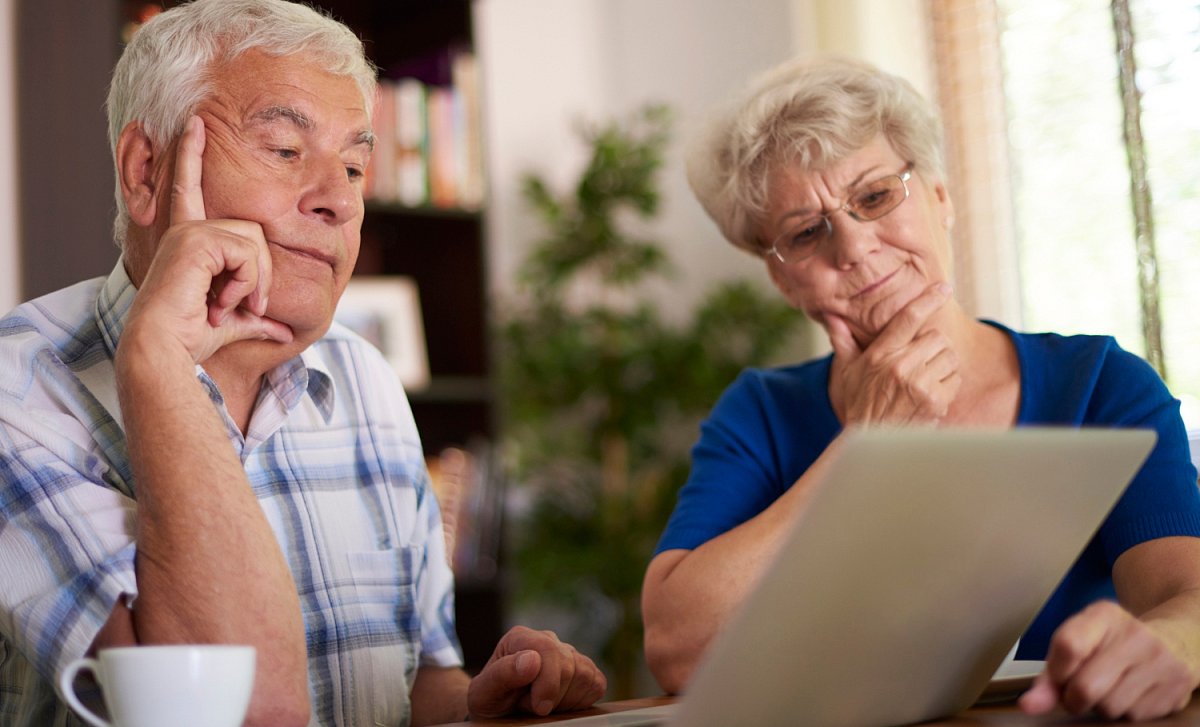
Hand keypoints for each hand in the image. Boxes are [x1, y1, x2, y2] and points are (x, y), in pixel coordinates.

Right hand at [124, 115, 291, 363]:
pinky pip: (247, 253)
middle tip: (250, 307)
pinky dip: (246, 282)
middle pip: (255, 232)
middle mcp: (187, 228)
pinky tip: (223, 300)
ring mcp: (190, 231)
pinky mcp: (195, 240)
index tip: (194, 122)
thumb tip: (284, 331)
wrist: (164, 348)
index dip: (190, 154)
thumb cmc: (190, 338)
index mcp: (190, 239)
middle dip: (261, 274)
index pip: (191, 189)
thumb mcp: (233, 322)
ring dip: (254, 283)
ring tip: (230, 306)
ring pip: (255, 244)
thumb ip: (257, 318)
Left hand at [466, 626, 606, 717]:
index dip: (548, 683)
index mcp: (521, 638)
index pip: (548, 651)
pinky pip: (597, 684)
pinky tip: (559, 703)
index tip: (538, 707)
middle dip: (552, 695)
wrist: (501, 709)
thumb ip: (501, 674)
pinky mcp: (585, 670)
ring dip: (565, 700)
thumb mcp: (483, 692)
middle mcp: (548, 639)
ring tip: (542, 702)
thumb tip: (532, 659)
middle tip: (531, 706)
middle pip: (569, 665)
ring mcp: (568, 653)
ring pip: (585, 675)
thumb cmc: (490, 700)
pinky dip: (581, 700)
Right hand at [827, 282, 959, 425]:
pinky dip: (948, 386)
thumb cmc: (860, 404)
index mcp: (879, 354)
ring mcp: (918, 383)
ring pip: (949, 357)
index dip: (927, 300)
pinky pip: (954, 380)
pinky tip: (931, 396)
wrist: (871, 441)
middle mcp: (899, 365)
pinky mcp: (934, 400)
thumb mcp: (847, 371)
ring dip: (943, 366)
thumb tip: (831, 316)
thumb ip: (843, 341)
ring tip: (926, 380)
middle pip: (937, 338)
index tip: (943, 288)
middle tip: (923, 360)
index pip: (907, 318)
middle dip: (934, 347)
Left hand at [1019, 600, 1197, 720]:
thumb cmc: (1113, 644)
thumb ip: (1050, 672)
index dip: (1056, 673)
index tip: (1057, 678)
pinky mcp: (1175, 690)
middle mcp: (1135, 635)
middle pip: (1085, 687)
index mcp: (1104, 615)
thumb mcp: (1079, 642)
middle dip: (1073, 698)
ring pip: (1109, 707)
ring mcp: (1160, 663)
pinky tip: (1128, 694)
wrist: (1173, 642)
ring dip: (1099, 707)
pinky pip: (1133, 717)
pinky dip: (1123, 713)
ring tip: (1107, 689)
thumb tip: (1029, 705)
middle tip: (1078, 690)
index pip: (1068, 646)